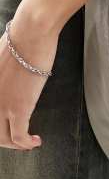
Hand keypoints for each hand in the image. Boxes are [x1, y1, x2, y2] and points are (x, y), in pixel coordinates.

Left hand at [0, 13, 58, 149]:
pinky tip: (35, 141)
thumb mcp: (0, 61)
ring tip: (28, 143)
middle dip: (5, 139)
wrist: (32, 33)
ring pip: (4, 138)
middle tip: (18, 139)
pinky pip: (20, 136)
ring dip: (17, 145)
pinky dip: (27, 144)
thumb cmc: (21, 39)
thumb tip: (9, 83)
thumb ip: (1, 77)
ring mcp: (0, 107)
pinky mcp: (18, 109)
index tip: (8, 128)